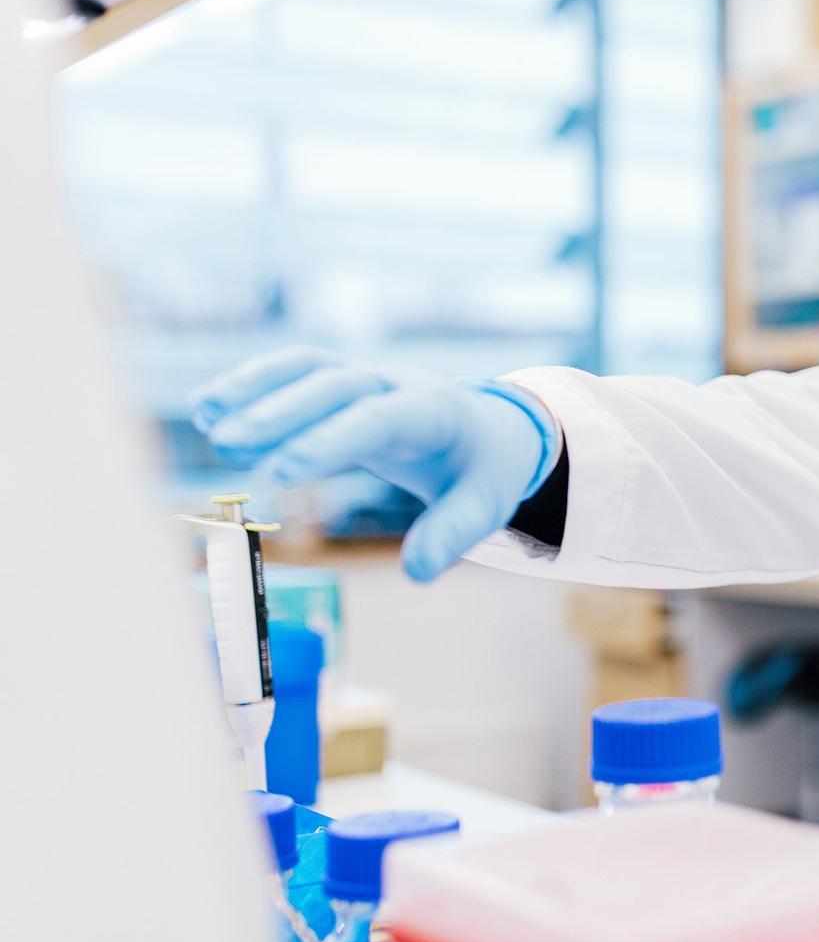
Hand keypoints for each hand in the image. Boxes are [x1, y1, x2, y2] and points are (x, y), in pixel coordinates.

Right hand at [189, 347, 558, 581]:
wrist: (490, 429)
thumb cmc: (481, 472)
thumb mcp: (483, 505)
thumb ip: (452, 534)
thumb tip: (418, 573)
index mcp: (438, 413)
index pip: (381, 420)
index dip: (332, 441)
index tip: (283, 470)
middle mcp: (398, 383)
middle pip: (337, 387)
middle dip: (281, 413)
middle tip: (226, 444)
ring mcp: (368, 376)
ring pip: (309, 368)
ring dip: (255, 387)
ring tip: (204, 417)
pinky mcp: (343, 380)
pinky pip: (296, 370)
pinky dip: (253, 383)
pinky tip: (207, 407)